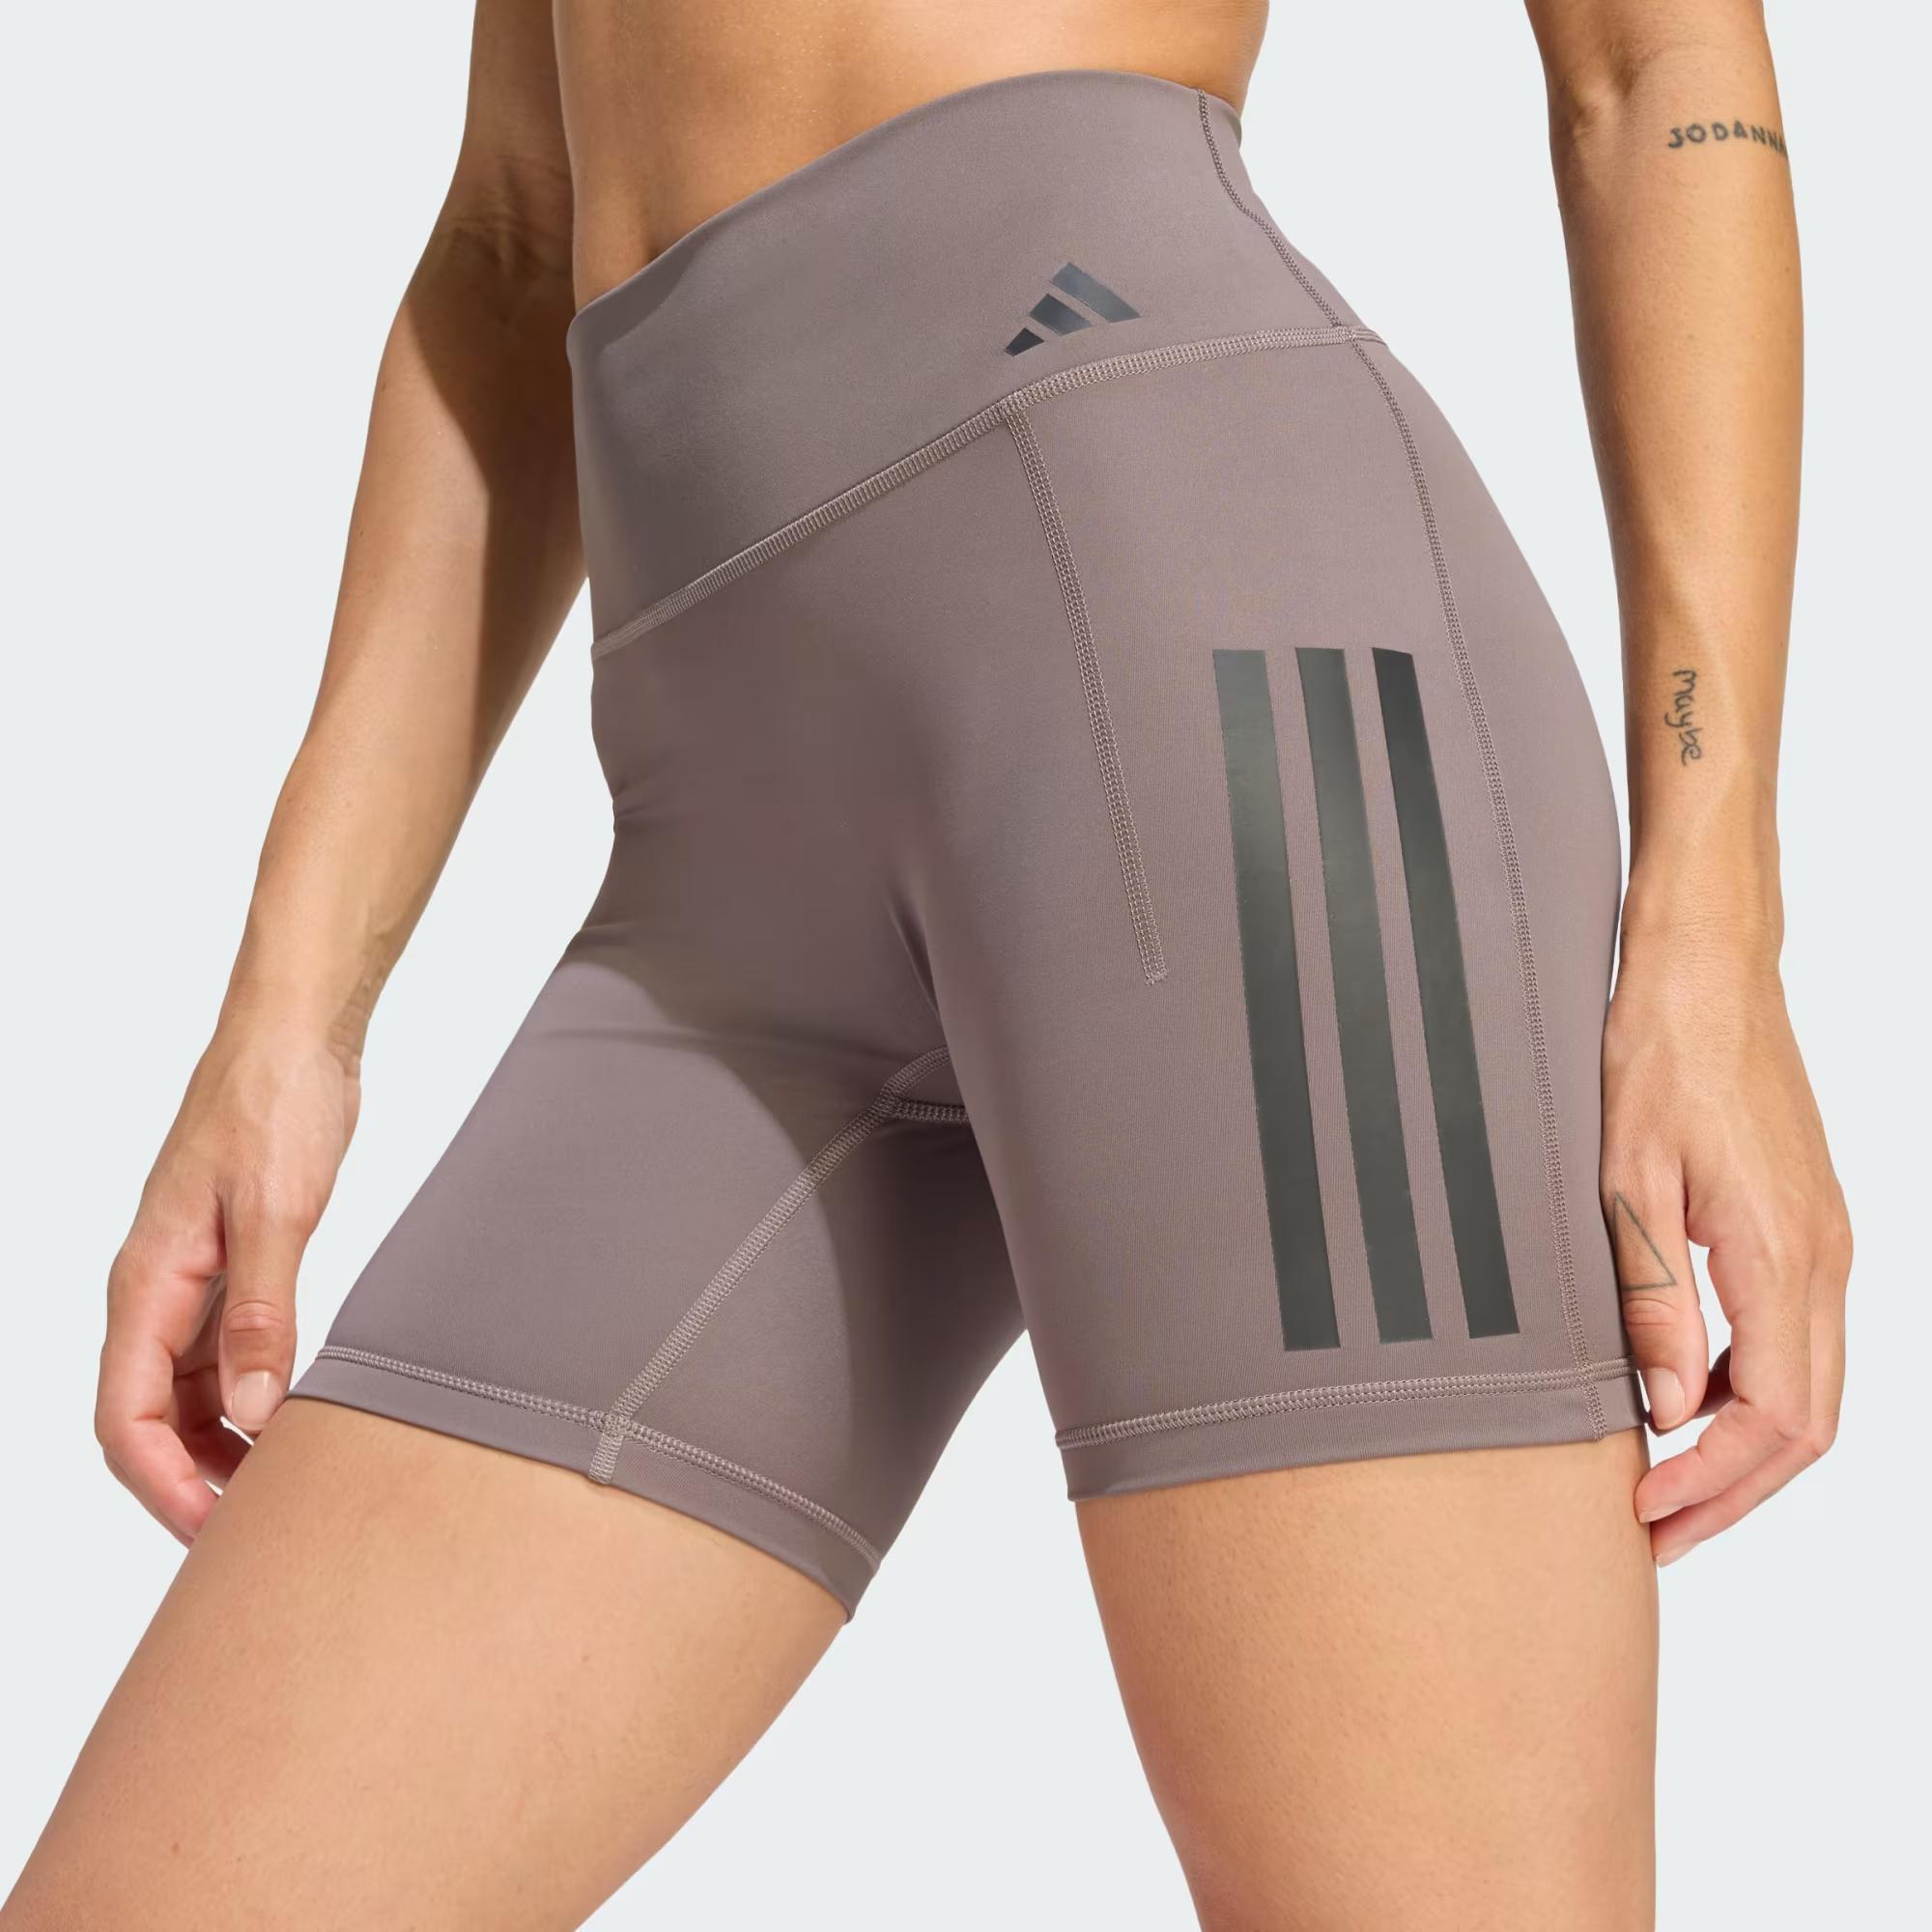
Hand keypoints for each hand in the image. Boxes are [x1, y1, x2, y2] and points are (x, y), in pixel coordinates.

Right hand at [97, 1019, 358, 1541]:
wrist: (295, 1038)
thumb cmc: (274, 1103)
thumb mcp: (278, 1210)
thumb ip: (264, 1311)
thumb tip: (250, 1409)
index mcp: (146, 1281)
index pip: (124, 1416)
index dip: (161, 1486)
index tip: (212, 1534)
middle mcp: (157, 1290)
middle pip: (147, 1419)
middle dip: (189, 1483)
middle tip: (252, 1536)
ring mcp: (192, 1281)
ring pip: (184, 1394)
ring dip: (220, 1448)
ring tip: (278, 1494)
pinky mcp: (232, 1265)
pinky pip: (222, 1356)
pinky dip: (248, 1399)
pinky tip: (290, 1422)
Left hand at [1601, 940, 1849, 1564]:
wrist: (1707, 972)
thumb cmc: (1658, 1056)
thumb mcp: (1625, 1180)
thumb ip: (1650, 1298)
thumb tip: (1663, 1408)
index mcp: (1783, 1255)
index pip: (1777, 1417)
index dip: (1715, 1482)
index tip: (1646, 1511)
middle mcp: (1823, 1257)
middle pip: (1807, 1421)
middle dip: (1733, 1490)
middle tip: (1654, 1532)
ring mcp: (1823, 1240)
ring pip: (1808, 1384)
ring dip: (1742, 1447)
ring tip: (1661, 1482)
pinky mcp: (1804, 1223)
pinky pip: (1794, 1335)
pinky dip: (1747, 1388)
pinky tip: (1680, 1396)